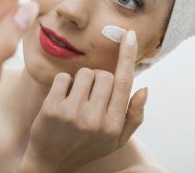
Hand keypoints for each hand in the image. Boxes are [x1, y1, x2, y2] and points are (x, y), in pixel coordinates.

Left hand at [20, 31, 147, 172]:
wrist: (50, 163)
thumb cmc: (86, 147)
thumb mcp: (116, 140)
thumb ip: (134, 116)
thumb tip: (144, 89)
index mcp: (113, 125)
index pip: (124, 82)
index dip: (127, 56)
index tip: (129, 35)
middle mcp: (95, 119)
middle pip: (104, 74)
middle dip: (99, 79)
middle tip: (91, 96)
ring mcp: (72, 113)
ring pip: (84, 73)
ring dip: (81, 81)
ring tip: (76, 99)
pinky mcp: (52, 108)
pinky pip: (64, 77)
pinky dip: (64, 84)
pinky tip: (62, 99)